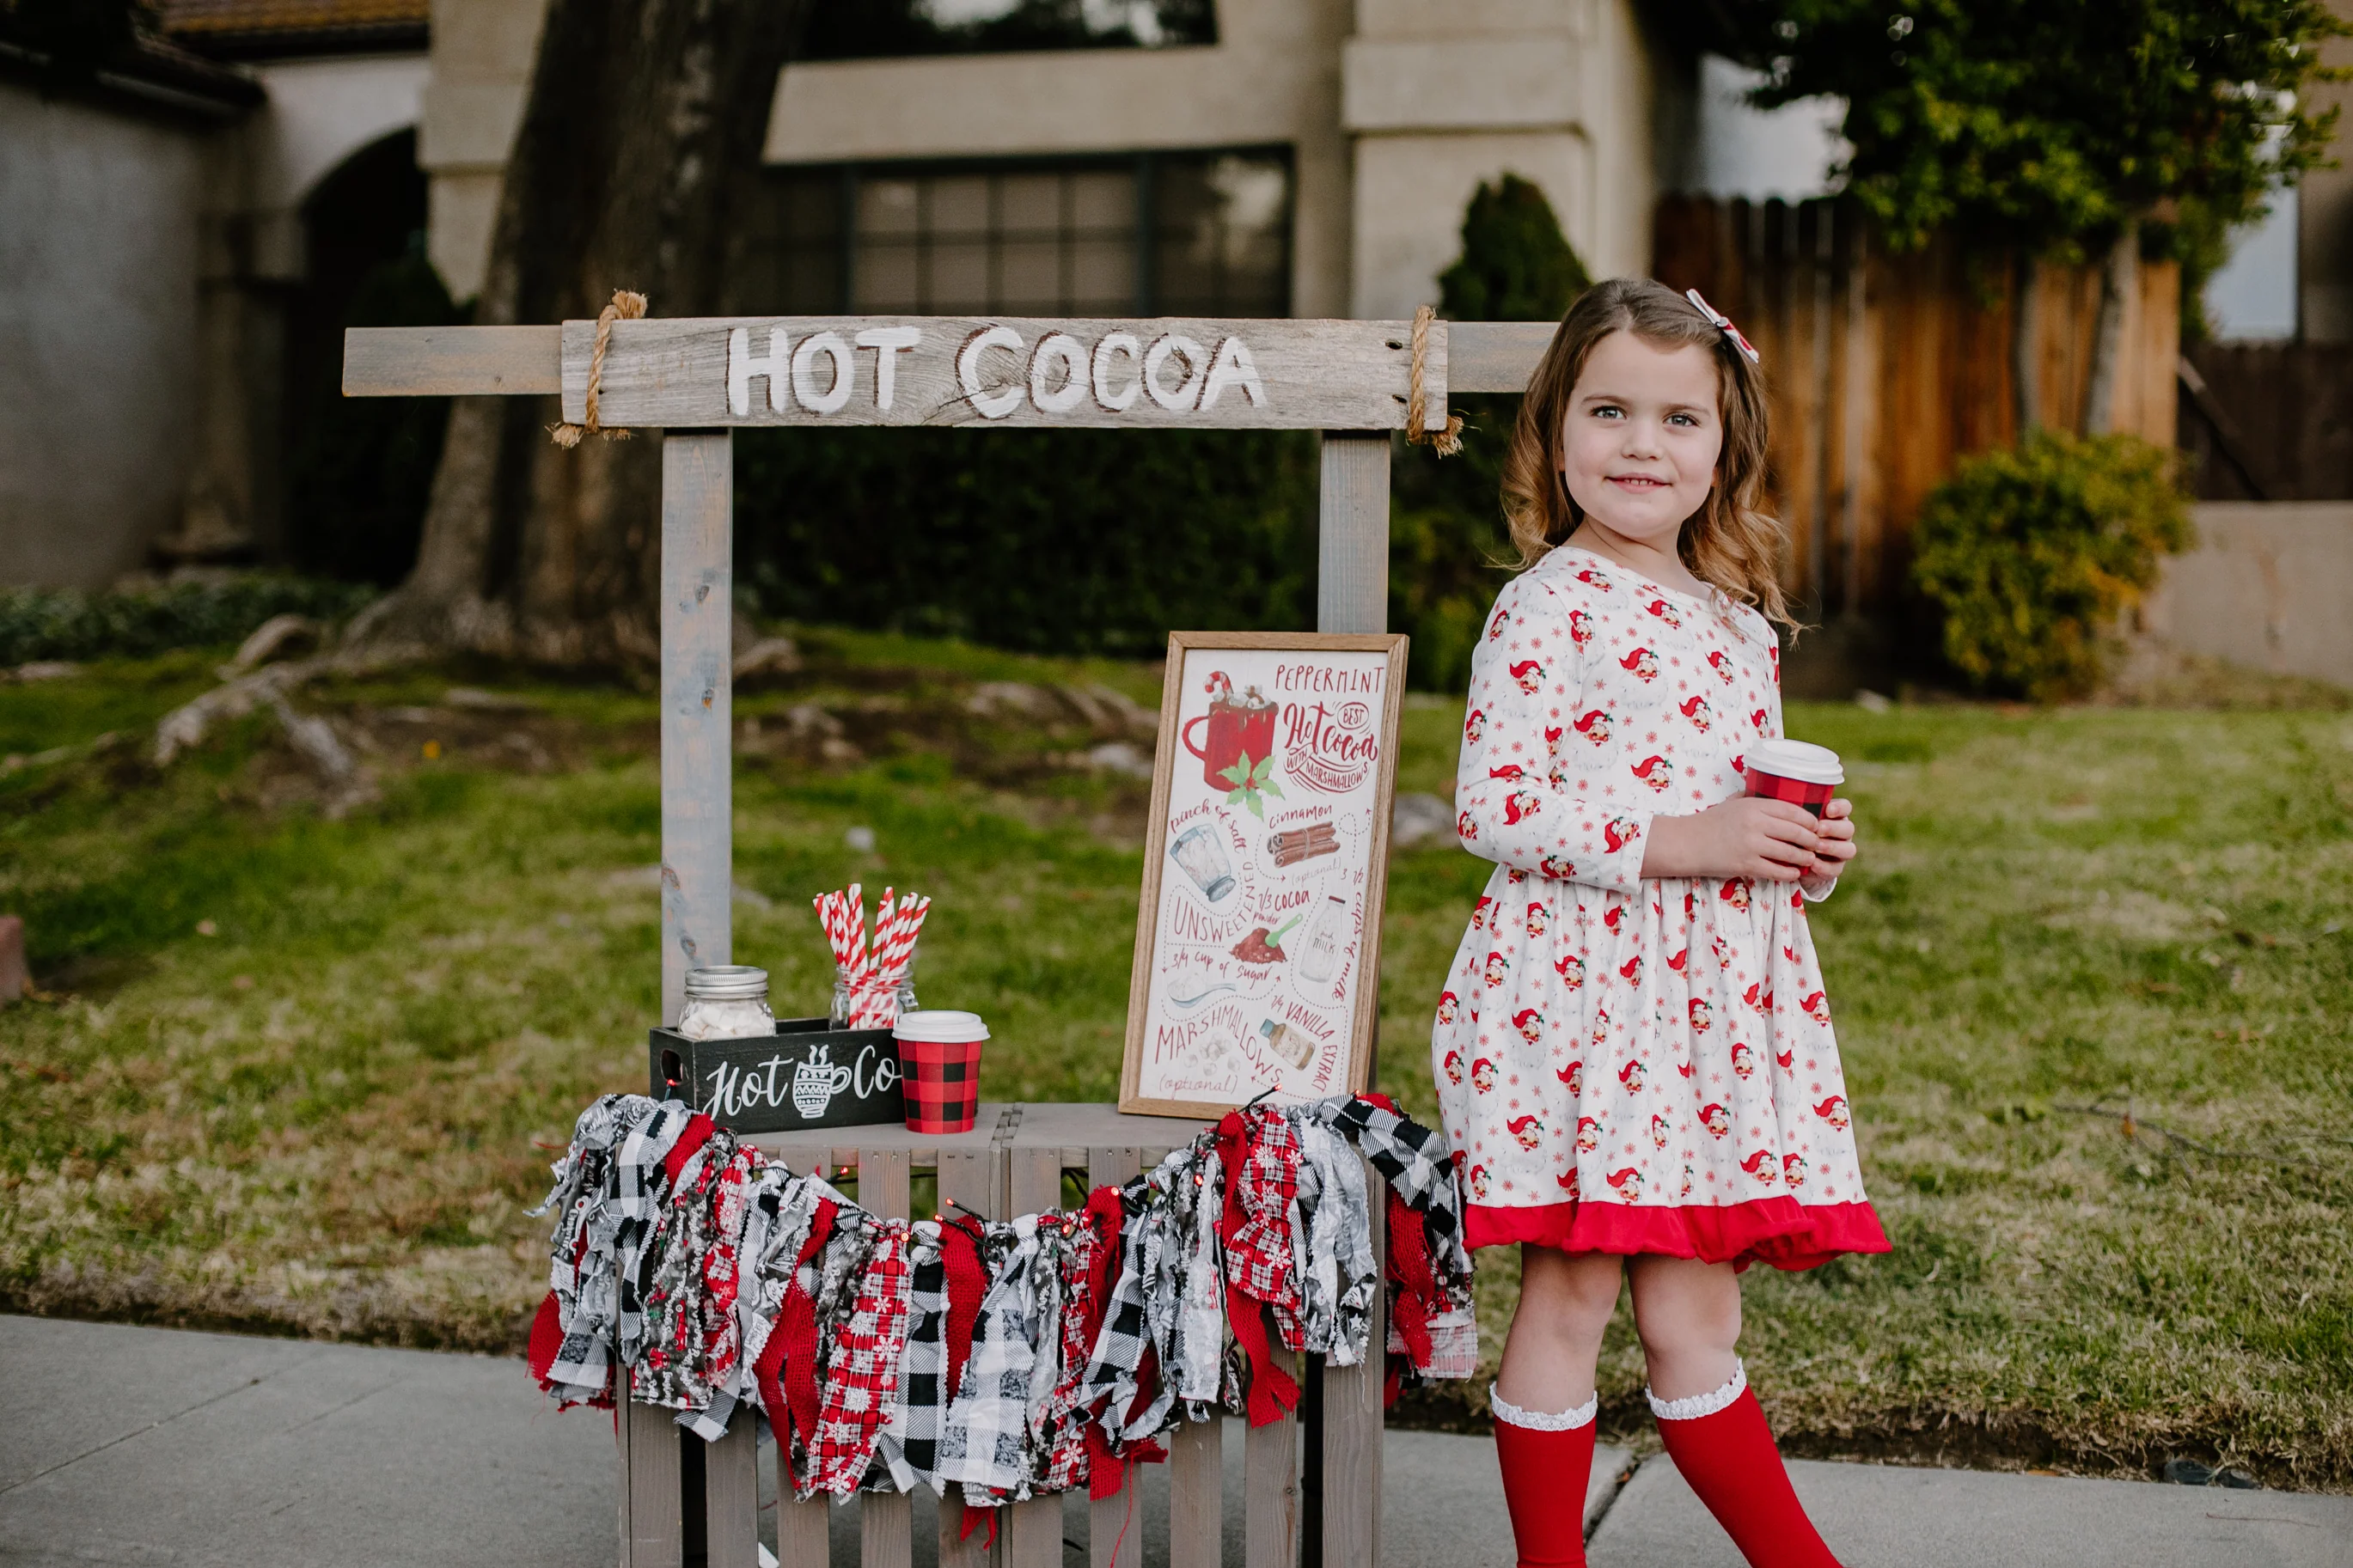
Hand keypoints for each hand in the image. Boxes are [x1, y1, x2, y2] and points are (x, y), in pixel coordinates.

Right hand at [1640, 796, 1820, 881]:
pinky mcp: (1746, 865)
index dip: (1810, 819)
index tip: (1816, 825)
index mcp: (1753, 806)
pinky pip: (1776, 871)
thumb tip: (1779, 795)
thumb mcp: (1733, 803)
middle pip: (1796, 832)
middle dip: (1812, 840)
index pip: (1792, 810)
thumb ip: (1755, 798)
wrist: (1687, 843)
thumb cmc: (1711, 822)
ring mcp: (1751, 845)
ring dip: (1804, 858)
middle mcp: (1755, 824)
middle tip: (1817, 844)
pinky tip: (1794, 873)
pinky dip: (1790, 873)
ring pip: (1790, 853)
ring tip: (1809, 859)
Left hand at [1800, 798, 1856, 897]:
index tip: (1828, 810)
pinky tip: (1813, 864)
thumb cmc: (1791, 830)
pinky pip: (1836, 868)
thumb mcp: (1792, 819)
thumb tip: (1786, 804)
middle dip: (1834, 828)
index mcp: (1834, 816)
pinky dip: (1824, 866)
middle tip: (1819, 829)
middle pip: (1848, 828)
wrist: (1790, 857)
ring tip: (1817, 847)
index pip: (1845, 808)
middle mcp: (1841, 832)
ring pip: (1849, 849)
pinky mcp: (1835, 868)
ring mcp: (1841, 850)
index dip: (1840, 808)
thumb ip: (1795, 812)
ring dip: (1833, 847)